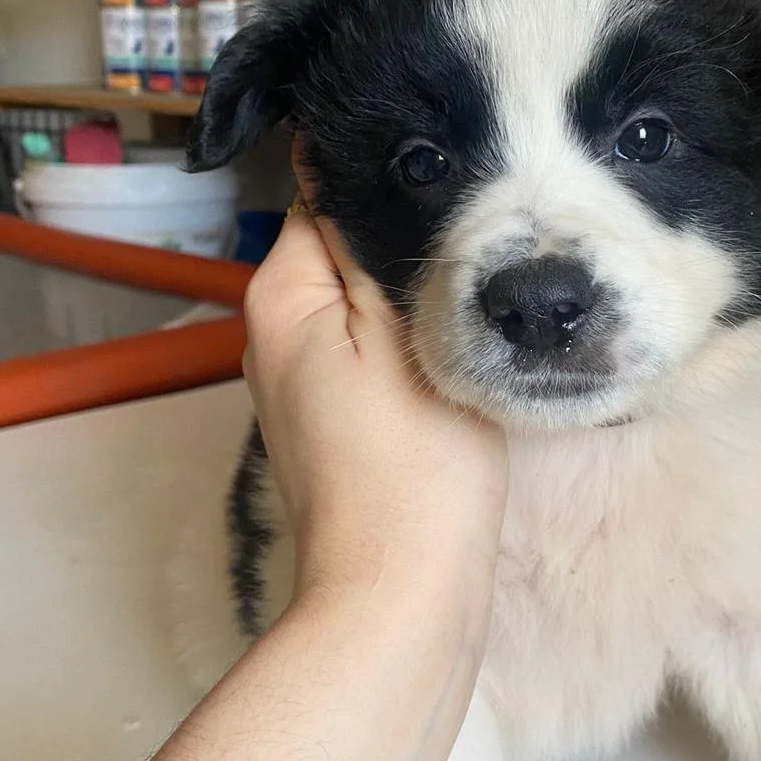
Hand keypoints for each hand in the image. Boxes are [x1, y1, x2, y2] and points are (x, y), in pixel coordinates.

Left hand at [241, 202, 507, 601]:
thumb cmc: (412, 467)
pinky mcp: (339, 423)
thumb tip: (355, 165)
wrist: (403, 594)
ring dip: (417, 295)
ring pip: (366, 304)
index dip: (390, 180)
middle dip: (407, 241)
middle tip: (485, 239)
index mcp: (280, 296)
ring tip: (480, 293)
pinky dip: (414, 343)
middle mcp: (275, 334)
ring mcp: (304, 383)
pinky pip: (374, 353)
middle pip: (346, 251)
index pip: (326, 195)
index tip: (455, 179)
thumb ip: (372, 247)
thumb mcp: (400, 332)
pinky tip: (459, 351)